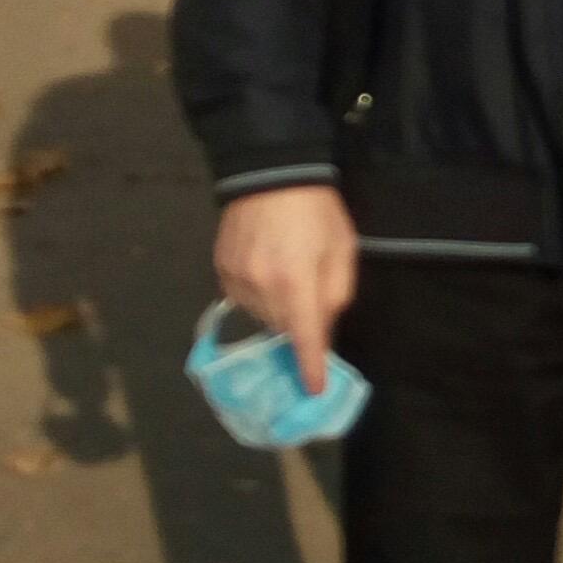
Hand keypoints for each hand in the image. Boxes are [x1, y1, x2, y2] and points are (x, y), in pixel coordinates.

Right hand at [213, 184, 357, 394]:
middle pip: (283, 328)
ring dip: (276, 307)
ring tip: (285, 270)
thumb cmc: (317, 211)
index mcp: (297, 282)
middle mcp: (262, 287)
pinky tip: (265, 266)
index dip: (310, 366)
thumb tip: (324, 331)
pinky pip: (241, 299)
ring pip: (261, 315)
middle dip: (298, 322)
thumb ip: (335, 295)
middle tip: (307, 291)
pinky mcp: (221, 270)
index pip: (305, 338)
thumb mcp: (341, 250)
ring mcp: (236, 279)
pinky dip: (256, 293)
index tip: (314, 390)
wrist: (271, 172)